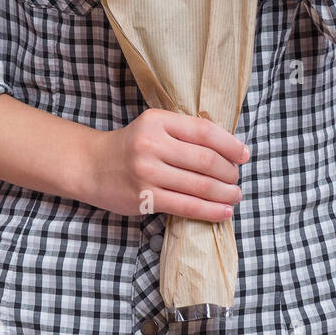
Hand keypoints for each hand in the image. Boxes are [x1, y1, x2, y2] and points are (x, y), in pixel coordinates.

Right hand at [83, 108, 248, 222]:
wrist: (91, 166)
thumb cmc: (131, 147)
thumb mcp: (154, 128)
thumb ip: (184, 133)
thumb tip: (229, 149)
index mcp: (158, 121)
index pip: (204, 131)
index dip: (230, 145)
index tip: (244, 155)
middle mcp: (152, 144)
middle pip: (206, 160)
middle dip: (229, 172)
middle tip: (237, 179)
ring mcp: (147, 172)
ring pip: (199, 185)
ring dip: (225, 193)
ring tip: (235, 196)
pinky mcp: (144, 198)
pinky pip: (186, 206)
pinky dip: (210, 210)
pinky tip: (223, 212)